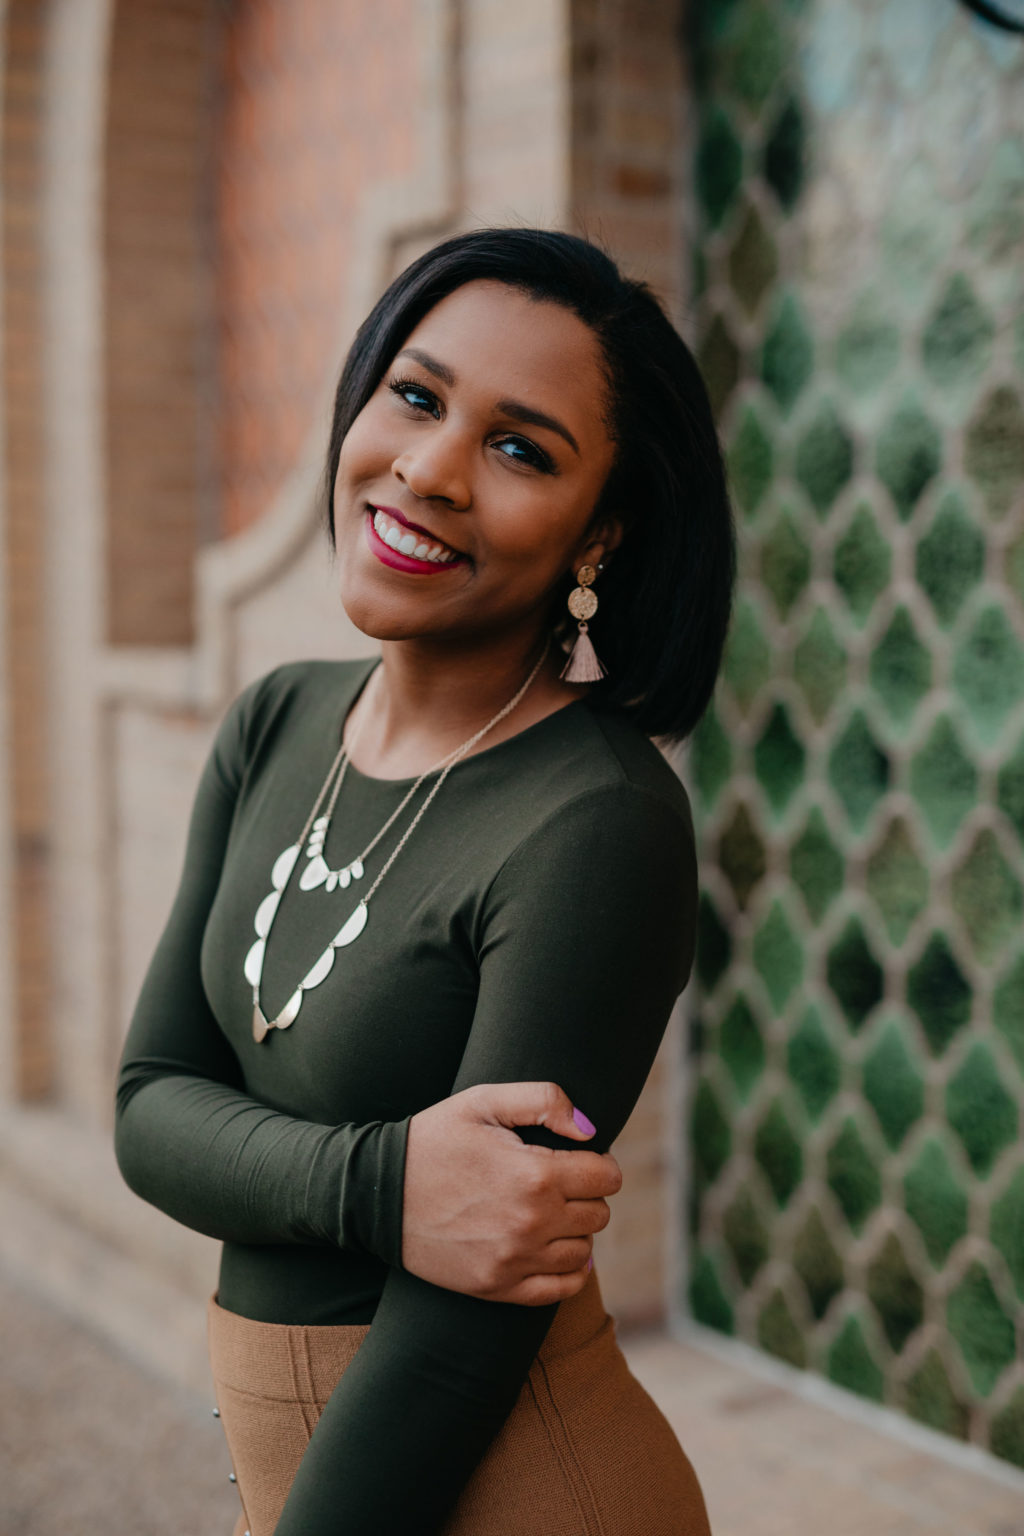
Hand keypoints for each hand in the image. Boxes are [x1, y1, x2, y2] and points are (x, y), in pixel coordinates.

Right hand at [401, 1082, 621, 1304]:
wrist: (378, 1192)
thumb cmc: (433, 1139)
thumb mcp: (482, 1101)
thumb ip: (544, 1100)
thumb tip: (590, 1131)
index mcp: (535, 1174)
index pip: (606, 1177)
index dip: (599, 1163)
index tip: (580, 1158)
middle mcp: (531, 1223)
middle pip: (599, 1214)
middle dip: (586, 1195)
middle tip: (559, 1182)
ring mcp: (515, 1260)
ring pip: (583, 1252)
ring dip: (574, 1231)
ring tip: (547, 1212)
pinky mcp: (497, 1287)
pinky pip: (560, 1289)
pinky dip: (567, 1272)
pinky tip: (550, 1249)